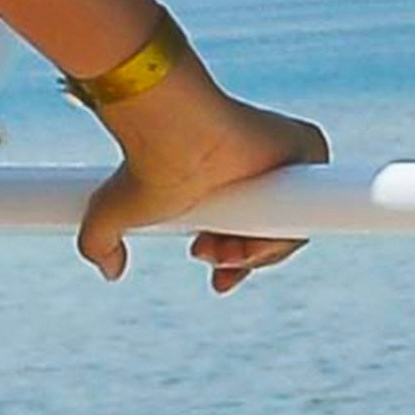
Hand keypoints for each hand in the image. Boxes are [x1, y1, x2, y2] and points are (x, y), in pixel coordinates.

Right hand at [76, 71, 329, 293]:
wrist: (172, 131)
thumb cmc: (146, 166)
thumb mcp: (116, 212)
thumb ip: (102, 242)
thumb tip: (109, 271)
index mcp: (228, 188)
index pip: (248, 234)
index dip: (237, 262)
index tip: (218, 283)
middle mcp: (259, 175)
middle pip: (270, 236)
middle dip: (242, 261)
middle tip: (215, 265)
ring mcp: (285, 161)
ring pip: (289, 228)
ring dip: (258, 254)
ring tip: (223, 253)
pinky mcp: (307, 147)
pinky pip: (312, 205)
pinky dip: (289, 232)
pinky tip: (255, 246)